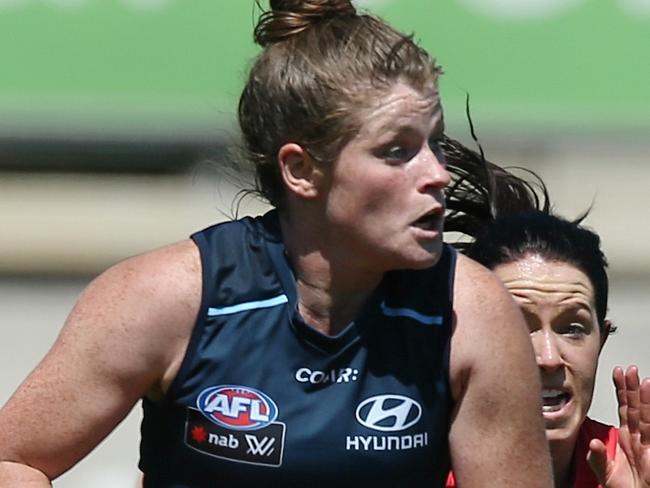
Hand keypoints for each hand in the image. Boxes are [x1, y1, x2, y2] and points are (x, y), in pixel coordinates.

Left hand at [587, 366, 649, 486]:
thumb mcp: (605, 473)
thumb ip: (597, 458)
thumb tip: (594, 443)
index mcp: (626, 438)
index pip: (623, 408)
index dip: (621, 390)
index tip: (618, 373)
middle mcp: (638, 437)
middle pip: (635, 407)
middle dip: (632, 387)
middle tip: (630, 369)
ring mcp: (648, 442)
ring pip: (646, 415)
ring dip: (645, 398)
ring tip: (644, 380)